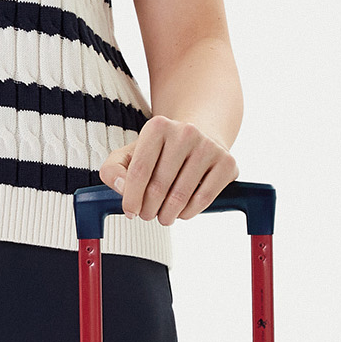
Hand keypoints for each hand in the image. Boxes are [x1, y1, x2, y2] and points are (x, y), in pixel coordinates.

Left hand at [99, 116, 238, 225]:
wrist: (201, 138)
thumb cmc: (161, 152)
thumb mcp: (131, 155)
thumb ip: (113, 170)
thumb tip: (121, 189)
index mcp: (158, 126)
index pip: (138, 171)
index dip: (131, 198)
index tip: (130, 211)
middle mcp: (185, 132)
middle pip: (158, 188)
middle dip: (148, 210)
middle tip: (148, 214)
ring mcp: (208, 147)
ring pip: (179, 198)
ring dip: (167, 215)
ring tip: (164, 215)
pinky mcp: (227, 163)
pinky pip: (202, 200)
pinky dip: (187, 213)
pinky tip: (182, 211)